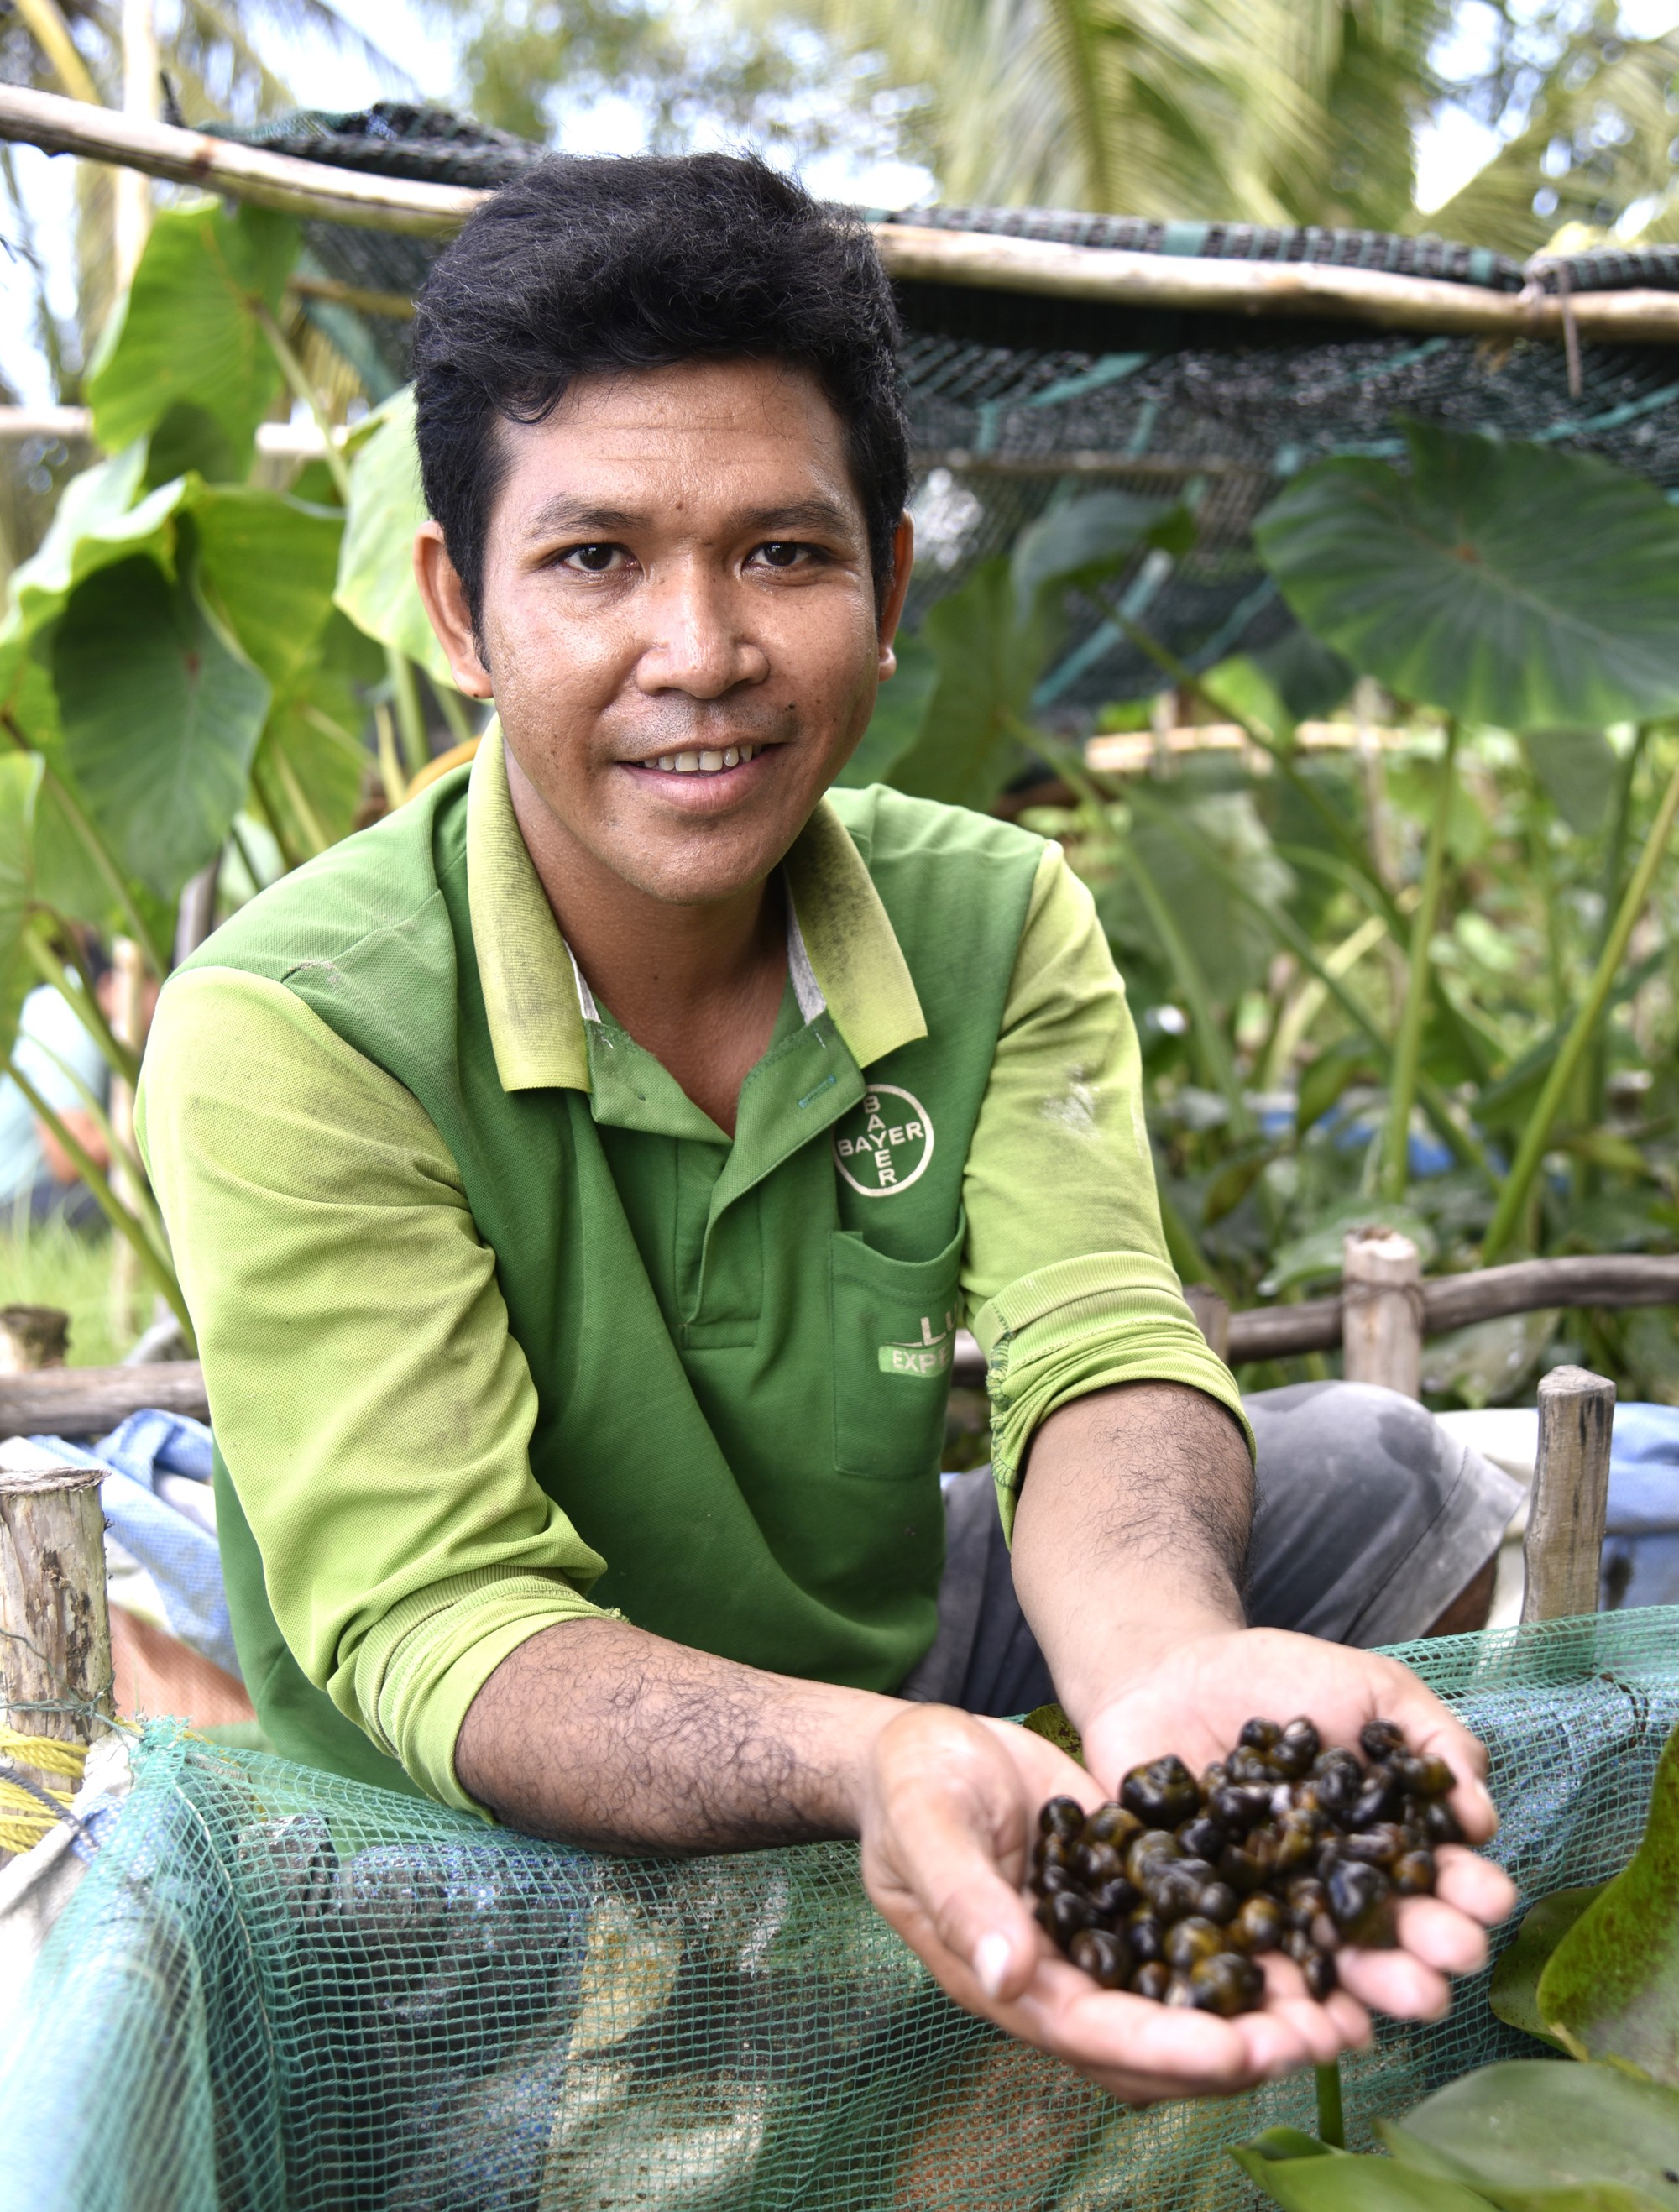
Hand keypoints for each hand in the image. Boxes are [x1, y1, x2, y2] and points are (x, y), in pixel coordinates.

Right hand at [856, 1702, 1416, 2104]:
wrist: (923, 1749)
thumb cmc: (913, 1779)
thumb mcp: (927, 1819)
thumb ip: (961, 1893)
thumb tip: (1006, 1973)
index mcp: (1013, 1978)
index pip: (1098, 2033)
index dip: (1171, 2046)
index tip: (1241, 2049)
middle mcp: (1066, 1980)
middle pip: (1160, 2042)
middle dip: (1242, 2047)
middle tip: (1324, 2035)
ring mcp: (1103, 1945)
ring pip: (1191, 2004)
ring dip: (1264, 2016)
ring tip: (1346, 2009)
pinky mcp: (1132, 1901)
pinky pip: (1198, 1944)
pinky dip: (1256, 1954)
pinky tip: (1320, 1939)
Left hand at [1076, 1625, 1518, 2036]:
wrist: (1168, 1673)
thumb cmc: (1280, 1679)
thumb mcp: (1372, 1689)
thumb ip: (1432, 1738)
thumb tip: (1479, 1816)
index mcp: (1385, 1845)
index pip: (1437, 1879)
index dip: (1467, 1893)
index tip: (1488, 1899)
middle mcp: (1338, 1894)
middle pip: (1389, 1939)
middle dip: (1425, 1954)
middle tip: (1449, 1957)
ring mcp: (1276, 1915)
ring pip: (1325, 1972)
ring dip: (1362, 1998)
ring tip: (1390, 2006)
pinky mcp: (1211, 1926)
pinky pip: (1241, 1971)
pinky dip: (1269, 2001)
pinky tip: (1299, 2022)